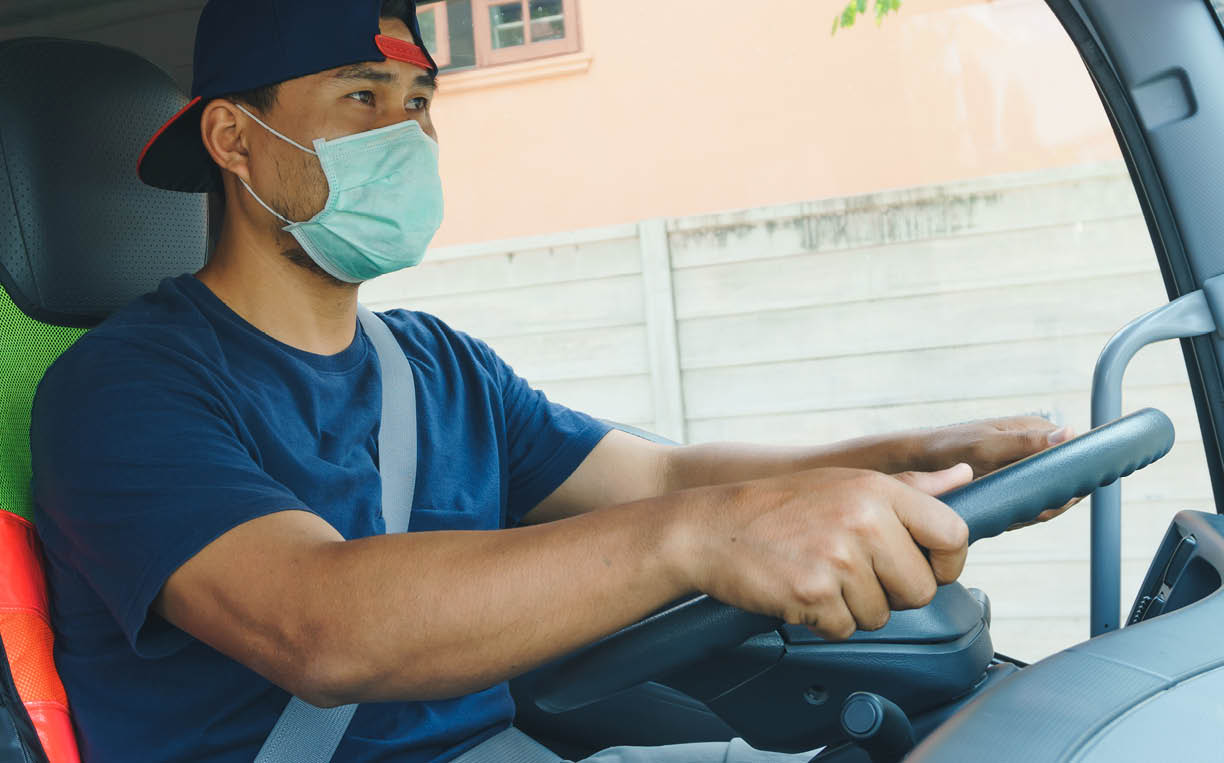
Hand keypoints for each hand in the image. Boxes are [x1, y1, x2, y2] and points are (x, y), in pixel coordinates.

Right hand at [676, 464, 972, 640]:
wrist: (708, 528)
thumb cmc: (777, 506)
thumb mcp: (844, 482)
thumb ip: (909, 487)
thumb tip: (962, 476)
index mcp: (877, 489)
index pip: (953, 534)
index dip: (944, 562)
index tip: (919, 565)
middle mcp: (863, 519)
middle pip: (921, 588)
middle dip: (891, 592)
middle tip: (850, 571)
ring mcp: (838, 557)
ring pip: (881, 614)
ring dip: (852, 608)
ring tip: (817, 575)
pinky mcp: (813, 593)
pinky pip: (844, 629)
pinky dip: (822, 621)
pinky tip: (799, 591)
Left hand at [909, 416, 1081, 528]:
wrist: (920, 460)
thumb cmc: (951, 447)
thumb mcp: (988, 445)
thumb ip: (1026, 442)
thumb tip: (1071, 433)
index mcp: (1037, 430)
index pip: (1074, 453)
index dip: (1074, 476)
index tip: (1058, 496)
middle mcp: (1037, 447)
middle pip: (1065, 478)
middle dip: (1052, 498)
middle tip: (1026, 510)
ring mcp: (1027, 466)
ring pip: (1049, 494)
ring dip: (1036, 509)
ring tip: (1013, 515)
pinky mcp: (1015, 483)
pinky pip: (1031, 502)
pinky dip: (1022, 513)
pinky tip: (1007, 519)